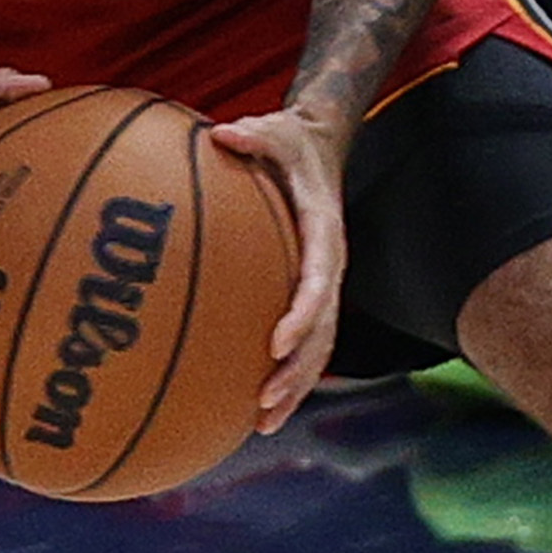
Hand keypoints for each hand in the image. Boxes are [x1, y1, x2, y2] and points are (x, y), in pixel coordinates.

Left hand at [205, 101, 353, 431]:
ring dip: (294, 387)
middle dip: (297, 371)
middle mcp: (330, 268)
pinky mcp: (310, 294)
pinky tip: (252, 404)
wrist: (320, 151)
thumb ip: (253, 134)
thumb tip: (221, 133)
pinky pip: (302, 341)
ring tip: (262, 422)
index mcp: (324, 234)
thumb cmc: (291, 143)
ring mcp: (324, 286)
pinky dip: (285, 373)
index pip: (318, 283)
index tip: (276, 343)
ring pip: (318, 348)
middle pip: (323, 332)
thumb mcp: (277, 130)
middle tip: (264, 402)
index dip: (301, 316)